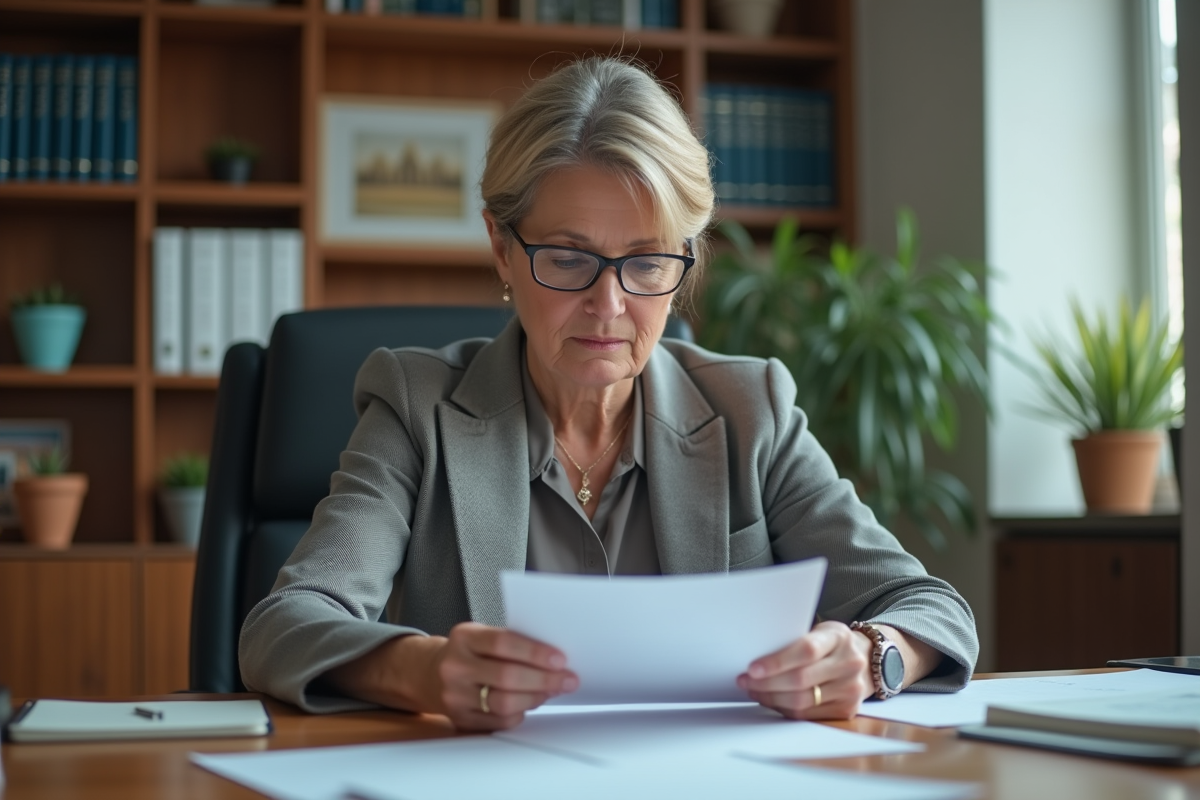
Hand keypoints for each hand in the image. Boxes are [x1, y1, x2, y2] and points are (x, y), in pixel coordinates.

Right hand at [430, 622, 578, 730]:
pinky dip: (520, 713)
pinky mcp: (460, 719)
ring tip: (550, 691)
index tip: (559, 659)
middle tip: (567, 679)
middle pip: (506, 676)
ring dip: (535, 698)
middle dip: (544, 679)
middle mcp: (455, 666)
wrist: (429, 673)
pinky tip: (529, 703)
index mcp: (464, 638)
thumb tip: (554, 660)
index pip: (503, 643)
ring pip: (504, 703)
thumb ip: (512, 643)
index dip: (534, 652)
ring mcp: (454, 695)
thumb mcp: (482, 636)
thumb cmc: (467, 652)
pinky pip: (499, 722)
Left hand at [737, 621, 873, 719]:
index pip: (806, 650)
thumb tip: (755, 654)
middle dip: (766, 683)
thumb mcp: (820, 631)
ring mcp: (850, 689)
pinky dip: (784, 708)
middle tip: (745, 680)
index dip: (777, 661)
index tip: (752, 668)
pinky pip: (807, 714)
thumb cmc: (832, 643)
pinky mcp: (847, 710)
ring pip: (801, 700)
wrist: (866, 660)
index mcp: (839, 637)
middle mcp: (849, 664)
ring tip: (753, 690)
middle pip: (801, 680)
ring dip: (771, 697)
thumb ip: (795, 640)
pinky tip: (771, 700)